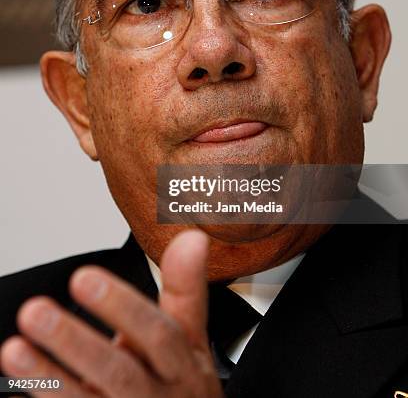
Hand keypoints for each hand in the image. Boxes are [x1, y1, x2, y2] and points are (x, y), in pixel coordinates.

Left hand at [0, 230, 222, 396]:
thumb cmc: (183, 384)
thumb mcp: (193, 337)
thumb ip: (185, 288)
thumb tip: (192, 238)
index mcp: (182, 366)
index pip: (158, 334)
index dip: (122, 308)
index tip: (83, 278)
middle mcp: (156, 396)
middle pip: (118, 372)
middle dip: (76, 343)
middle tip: (35, 311)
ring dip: (48, 377)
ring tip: (14, 349)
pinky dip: (44, 395)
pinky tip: (17, 381)